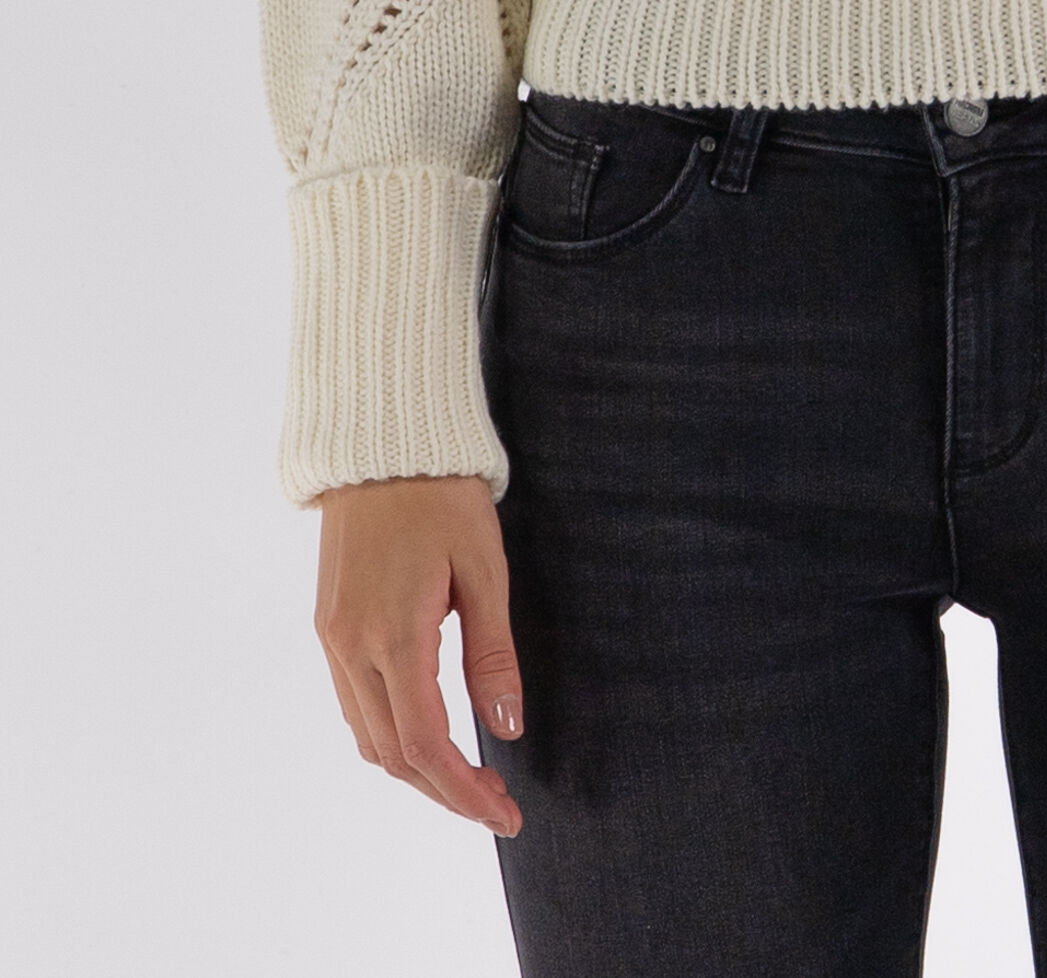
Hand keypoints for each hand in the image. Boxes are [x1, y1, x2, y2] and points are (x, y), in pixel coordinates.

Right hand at [314, 474, 524, 836]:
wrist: (380, 444)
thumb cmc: (441, 496)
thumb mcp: (484, 569)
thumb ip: (492, 653)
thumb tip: (506, 728)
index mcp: (392, 634)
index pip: (425, 745)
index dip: (465, 791)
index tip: (504, 814)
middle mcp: (351, 646)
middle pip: (392, 755)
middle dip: (444, 792)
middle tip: (496, 804)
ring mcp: (332, 638)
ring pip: (368, 736)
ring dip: (415, 768)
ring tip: (469, 777)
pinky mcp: (328, 626)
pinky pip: (354, 704)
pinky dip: (390, 733)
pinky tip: (428, 731)